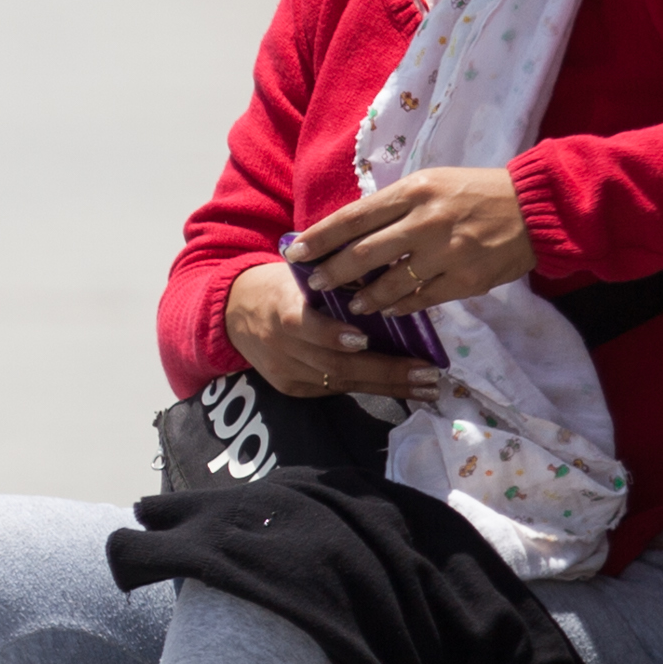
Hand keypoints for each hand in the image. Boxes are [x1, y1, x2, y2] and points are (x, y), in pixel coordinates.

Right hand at [222, 260, 433, 401]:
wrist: (234, 312)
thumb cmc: (280, 285)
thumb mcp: (301, 273)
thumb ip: (339, 279)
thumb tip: (392, 273)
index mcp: (280, 308)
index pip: (303, 326)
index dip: (332, 335)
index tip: (365, 338)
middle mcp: (282, 346)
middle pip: (335, 365)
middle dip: (387, 371)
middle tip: (428, 372)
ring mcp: (286, 372)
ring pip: (341, 383)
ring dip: (389, 386)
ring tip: (428, 387)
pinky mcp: (291, 388)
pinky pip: (334, 390)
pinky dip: (370, 388)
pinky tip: (403, 388)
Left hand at [288, 167, 534, 318]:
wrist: (534, 208)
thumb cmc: (475, 193)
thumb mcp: (432, 184)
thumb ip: (395, 206)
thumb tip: (352, 231)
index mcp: (413, 191)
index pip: (354, 217)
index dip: (320, 238)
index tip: (296, 252)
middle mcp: (426, 220)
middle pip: (364, 253)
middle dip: (333, 272)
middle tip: (315, 284)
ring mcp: (447, 252)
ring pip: (391, 282)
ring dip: (365, 297)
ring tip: (351, 304)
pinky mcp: (467, 280)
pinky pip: (422, 299)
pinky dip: (401, 307)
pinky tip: (388, 311)